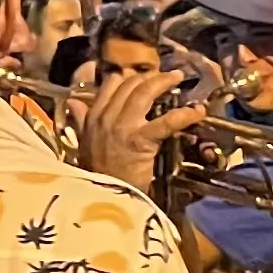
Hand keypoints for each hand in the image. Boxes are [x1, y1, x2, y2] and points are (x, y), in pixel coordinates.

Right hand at [81, 67, 204, 187]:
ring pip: (143, 93)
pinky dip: (184, 115)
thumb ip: (81, 120)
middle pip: (129, 84)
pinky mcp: (140, 140)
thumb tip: (74, 102)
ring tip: (179, 78)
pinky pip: (165, 121)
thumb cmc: (98, 173)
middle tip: (169, 76)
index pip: (111, 83)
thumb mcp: (84, 143)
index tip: (143, 75)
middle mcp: (106, 117)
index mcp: (94, 116)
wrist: (103, 198)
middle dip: (151, 76)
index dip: (129, 75)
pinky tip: (197, 111)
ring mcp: (123, 127)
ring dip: (164, 82)